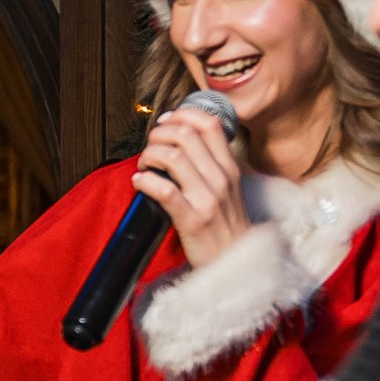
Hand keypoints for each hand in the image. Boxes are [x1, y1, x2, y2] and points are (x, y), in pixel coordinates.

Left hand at [135, 106, 248, 266]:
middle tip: (149, 146)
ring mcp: (207, 199)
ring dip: (149, 155)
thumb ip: (211, 164)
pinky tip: (139, 182)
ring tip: (143, 165)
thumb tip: (181, 141)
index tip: (165, 122)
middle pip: (186, 134)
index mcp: (229, 167)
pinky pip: (164, 191)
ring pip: (173, 157)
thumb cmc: (226, 227)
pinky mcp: (192, 220)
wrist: (239, 265)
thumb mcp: (229, 189)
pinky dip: (146, 181)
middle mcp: (220, 179)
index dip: (182, 114)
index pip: (209, 123)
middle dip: (158, 134)